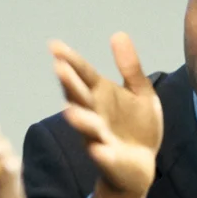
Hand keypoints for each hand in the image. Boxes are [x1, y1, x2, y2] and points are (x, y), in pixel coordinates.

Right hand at [50, 32, 162, 196]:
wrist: (142, 164)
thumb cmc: (137, 125)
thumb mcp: (140, 92)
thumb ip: (130, 67)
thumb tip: (118, 34)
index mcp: (100, 94)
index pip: (83, 74)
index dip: (70, 60)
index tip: (54, 45)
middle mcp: (94, 114)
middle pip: (79, 97)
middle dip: (69, 85)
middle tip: (59, 68)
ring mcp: (99, 137)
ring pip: (86, 128)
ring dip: (79, 119)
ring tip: (71, 112)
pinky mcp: (109, 160)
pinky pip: (103, 156)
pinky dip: (100, 153)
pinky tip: (99, 149)